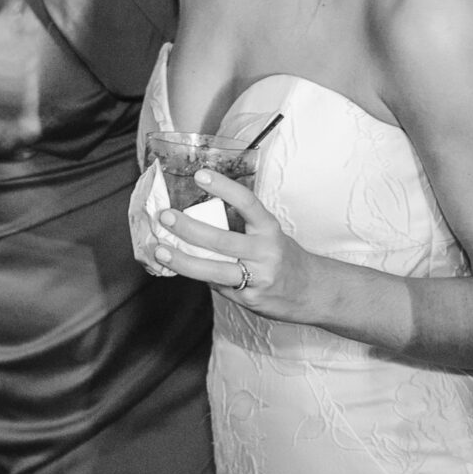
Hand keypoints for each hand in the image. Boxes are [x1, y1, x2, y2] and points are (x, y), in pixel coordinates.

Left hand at [151, 167, 324, 325]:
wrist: (312, 292)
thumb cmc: (283, 257)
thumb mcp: (268, 235)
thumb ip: (240, 228)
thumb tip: (197, 220)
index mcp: (269, 228)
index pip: (246, 202)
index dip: (223, 187)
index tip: (199, 174)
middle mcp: (265, 251)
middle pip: (221, 239)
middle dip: (189, 228)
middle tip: (166, 217)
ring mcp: (258, 277)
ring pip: (213, 269)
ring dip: (183, 260)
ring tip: (160, 250)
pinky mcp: (250, 299)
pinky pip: (218, 286)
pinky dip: (201, 277)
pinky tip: (186, 269)